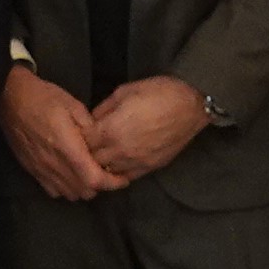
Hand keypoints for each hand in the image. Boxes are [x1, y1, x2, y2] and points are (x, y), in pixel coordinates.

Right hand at [0, 65, 111, 201]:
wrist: (9, 98)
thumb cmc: (44, 98)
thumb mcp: (73, 105)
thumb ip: (91, 128)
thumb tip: (103, 143)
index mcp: (68, 148)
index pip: (94, 179)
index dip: (112, 183)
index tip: (123, 177)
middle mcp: (54, 164)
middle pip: (84, 191)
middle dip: (100, 185)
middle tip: (107, 172)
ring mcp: (41, 170)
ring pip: (69, 194)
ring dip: (83, 187)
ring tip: (89, 173)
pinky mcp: (31, 170)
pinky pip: (53, 191)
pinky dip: (66, 187)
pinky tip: (69, 174)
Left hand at [86, 75, 212, 184]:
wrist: (191, 104)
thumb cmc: (158, 92)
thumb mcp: (124, 92)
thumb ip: (103, 108)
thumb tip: (91, 119)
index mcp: (111, 129)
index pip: (82, 143)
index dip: (77, 137)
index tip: (78, 132)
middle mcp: (120, 151)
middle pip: (91, 161)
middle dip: (85, 153)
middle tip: (85, 145)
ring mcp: (135, 162)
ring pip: (107, 173)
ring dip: (100, 165)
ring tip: (99, 155)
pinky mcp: (150, 168)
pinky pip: (126, 177)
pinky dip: (117, 172)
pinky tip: (116, 163)